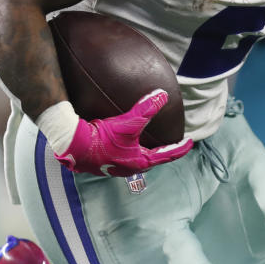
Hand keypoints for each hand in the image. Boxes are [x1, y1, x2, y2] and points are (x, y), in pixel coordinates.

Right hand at [53, 90, 193, 176]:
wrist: (74, 145)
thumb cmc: (102, 137)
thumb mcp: (129, 122)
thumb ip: (146, 108)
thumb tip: (162, 95)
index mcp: (139, 161)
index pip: (166, 155)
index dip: (180, 149)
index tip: (190, 143)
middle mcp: (129, 168)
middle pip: (151, 160)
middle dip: (161, 152)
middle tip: (169, 144)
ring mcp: (115, 168)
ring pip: (135, 160)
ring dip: (142, 151)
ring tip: (145, 142)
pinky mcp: (102, 163)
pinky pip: (120, 157)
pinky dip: (126, 150)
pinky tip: (120, 143)